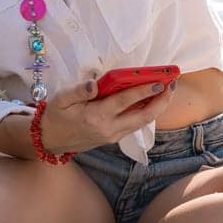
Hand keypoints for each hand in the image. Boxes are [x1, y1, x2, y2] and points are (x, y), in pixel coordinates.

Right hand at [38, 77, 176, 153]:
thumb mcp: (61, 99)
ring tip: (167, 91)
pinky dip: (147, 113)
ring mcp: (113, 135)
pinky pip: (135, 125)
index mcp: (96, 116)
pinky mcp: (114, 138)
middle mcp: (109, 128)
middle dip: (161, 101)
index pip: (125, 101)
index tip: (159, 82)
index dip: (144, 91)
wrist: (50, 140)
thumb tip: (94, 83)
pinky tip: (152, 102)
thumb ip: (79, 91)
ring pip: (142, 122)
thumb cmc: (56, 116)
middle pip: (143, 116)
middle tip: (171, 85)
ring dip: (157, 108)